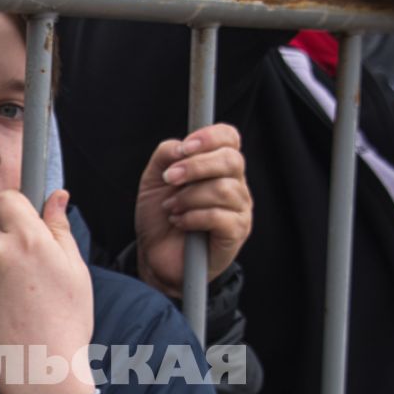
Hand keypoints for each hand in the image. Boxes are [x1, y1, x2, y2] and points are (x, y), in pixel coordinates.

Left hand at [0, 190, 96, 393]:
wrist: (40, 369)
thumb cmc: (66, 320)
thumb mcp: (75, 269)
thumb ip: (60, 228)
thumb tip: (57, 197)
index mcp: (27, 239)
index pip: (7, 198)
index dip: (18, 205)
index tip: (29, 217)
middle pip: (0, 229)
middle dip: (16, 238)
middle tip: (40, 266)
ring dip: (7, 265)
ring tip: (31, 296)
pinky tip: (17, 310)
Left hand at [133, 124, 252, 298]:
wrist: (156, 256)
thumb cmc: (160, 217)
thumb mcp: (154, 180)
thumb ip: (166, 155)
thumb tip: (181, 146)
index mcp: (218, 166)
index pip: (230, 138)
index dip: (210, 137)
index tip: (185, 147)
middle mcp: (235, 184)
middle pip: (231, 160)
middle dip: (195, 167)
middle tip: (169, 179)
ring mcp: (239, 208)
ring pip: (223, 189)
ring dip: (189, 197)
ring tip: (171, 208)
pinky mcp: (237, 232)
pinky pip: (220, 217)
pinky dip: (193, 217)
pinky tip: (180, 222)